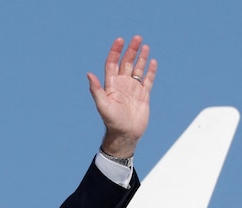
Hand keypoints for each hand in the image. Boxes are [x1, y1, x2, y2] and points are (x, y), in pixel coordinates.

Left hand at [87, 36, 156, 157]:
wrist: (125, 135)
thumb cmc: (112, 121)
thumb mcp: (103, 105)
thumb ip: (96, 90)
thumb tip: (89, 74)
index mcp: (111, 85)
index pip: (112, 63)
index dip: (115, 52)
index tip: (120, 40)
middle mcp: (122, 85)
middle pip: (126, 63)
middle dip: (131, 50)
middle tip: (137, 38)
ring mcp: (133, 89)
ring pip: (137, 69)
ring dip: (141, 57)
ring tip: (145, 46)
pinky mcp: (143, 95)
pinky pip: (148, 80)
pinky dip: (150, 71)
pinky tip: (152, 61)